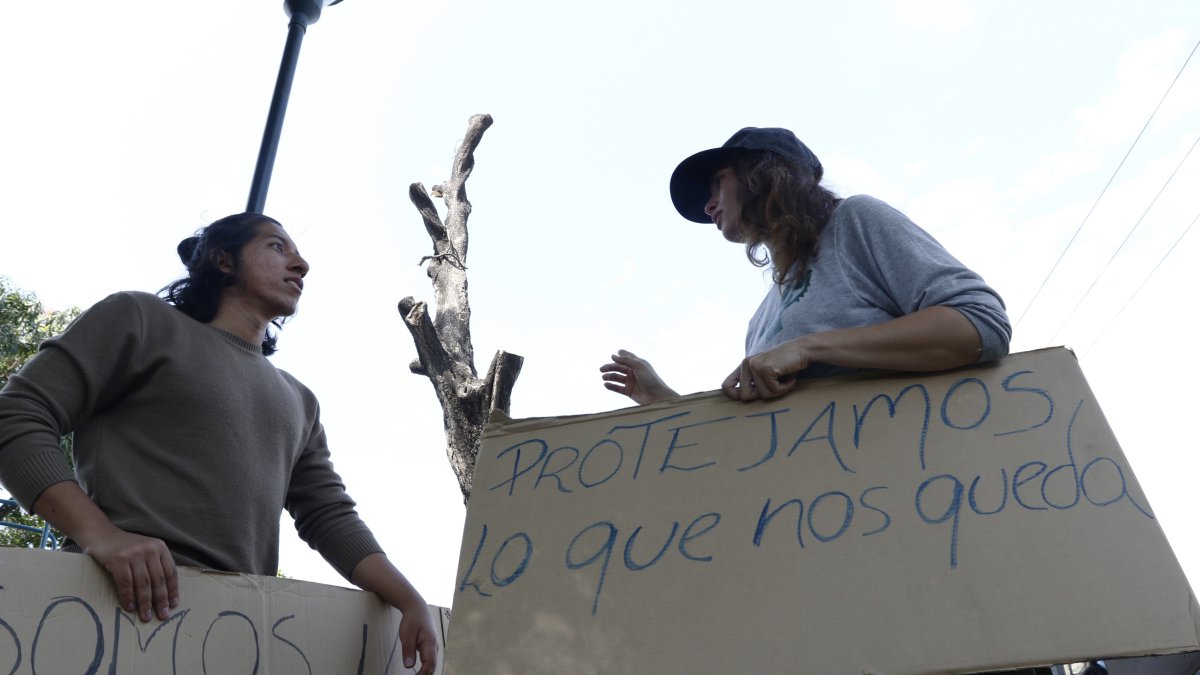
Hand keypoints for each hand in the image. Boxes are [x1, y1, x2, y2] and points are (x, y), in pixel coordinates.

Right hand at [82, 527, 178, 621]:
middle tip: (162, 615)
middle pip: (158, 580)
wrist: (100, 534)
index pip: (170, 572)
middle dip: (161, 600)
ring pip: (143, 584)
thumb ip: (155, 565)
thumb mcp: (145, 550)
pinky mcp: (118, 559)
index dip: (172, 590)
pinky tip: (130, 607)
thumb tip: (164, 593)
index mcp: (160, 548)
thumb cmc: (125, 547)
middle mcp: (149, 549)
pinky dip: (128, 597)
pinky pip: (126, 583)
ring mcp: (134, 554)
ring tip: (146, 616)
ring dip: (145, 603)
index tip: (173, 604)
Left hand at [350, 553, 438, 674]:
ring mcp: (433, 647)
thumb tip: (409, 666)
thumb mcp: (407, 634)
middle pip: (432, 666)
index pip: (429, 663)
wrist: (417, 608)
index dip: (423, 674)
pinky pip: (429, 661)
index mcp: (430, 643)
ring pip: (432, 664)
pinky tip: (419, 673)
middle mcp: (434, 647)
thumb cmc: (412, 620)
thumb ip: (408, 650)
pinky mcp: (429, 648)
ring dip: (426, 673)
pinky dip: (425, 669)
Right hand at [600, 349, 678, 404]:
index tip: (612, 355)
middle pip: (619, 368)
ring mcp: (631, 382)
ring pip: (617, 377)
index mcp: (637, 364)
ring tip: (604, 377)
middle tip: (601, 369)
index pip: (627, 357)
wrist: (656, 396)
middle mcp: (633, 372)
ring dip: (609, 376)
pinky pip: (617, 388)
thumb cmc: (651, 379)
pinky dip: (611, 386)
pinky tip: (606, 384)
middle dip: (610, 367)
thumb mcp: (639, 366)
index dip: (619, 356)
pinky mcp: (629, 391)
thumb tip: (613, 355)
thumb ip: (626, 360)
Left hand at [721, 339, 810, 400]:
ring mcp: (754, 366)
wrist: (802, 350)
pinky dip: (785, 387)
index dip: (735, 396)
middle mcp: (746, 364)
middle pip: (745, 397)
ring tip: (784, 378)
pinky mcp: (765, 369)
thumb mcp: (766, 372)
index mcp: (744, 366)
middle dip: (763, 395)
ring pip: (763, 395)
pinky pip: (774, 390)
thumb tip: (744, 400)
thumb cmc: (786, 364)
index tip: (751, 395)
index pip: (726, 386)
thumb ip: (754, 382)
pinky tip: (789, 377)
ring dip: (778, 391)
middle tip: (775, 385)